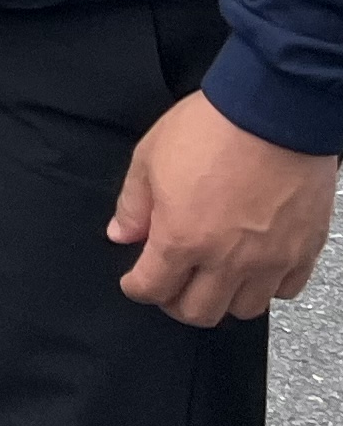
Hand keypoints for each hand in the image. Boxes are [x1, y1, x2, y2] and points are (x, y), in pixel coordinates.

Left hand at [110, 90, 338, 325]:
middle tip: (171, 282)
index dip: (137, 288)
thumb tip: (121, 234)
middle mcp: (227, 260)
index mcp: (182, 239)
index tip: (135, 281)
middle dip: (176, 302)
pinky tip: (253, 266)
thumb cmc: (211, 129)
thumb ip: (134, 205)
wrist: (273, 111)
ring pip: (244, 309)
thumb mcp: (149, 157)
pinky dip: (267, 287)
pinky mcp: (304, 251)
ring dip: (223, 298)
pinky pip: (285, 291)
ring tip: (212, 275)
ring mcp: (270, 260)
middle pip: (199, 313)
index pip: (152, 289)